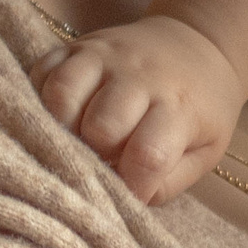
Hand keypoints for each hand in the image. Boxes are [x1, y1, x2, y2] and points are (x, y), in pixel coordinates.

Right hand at [36, 13, 247, 205]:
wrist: (199, 45)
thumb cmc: (201, 108)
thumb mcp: (205, 150)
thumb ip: (167, 182)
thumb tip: (124, 202)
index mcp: (178, 108)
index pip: (148, 156)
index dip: (133, 186)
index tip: (131, 192)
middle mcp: (139, 78)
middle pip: (100, 127)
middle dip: (96, 155)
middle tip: (105, 160)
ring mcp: (105, 57)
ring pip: (62, 94)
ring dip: (63, 127)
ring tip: (79, 139)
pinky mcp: (78, 45)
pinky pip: (43, 71)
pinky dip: (42, 97)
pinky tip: (63, 114)